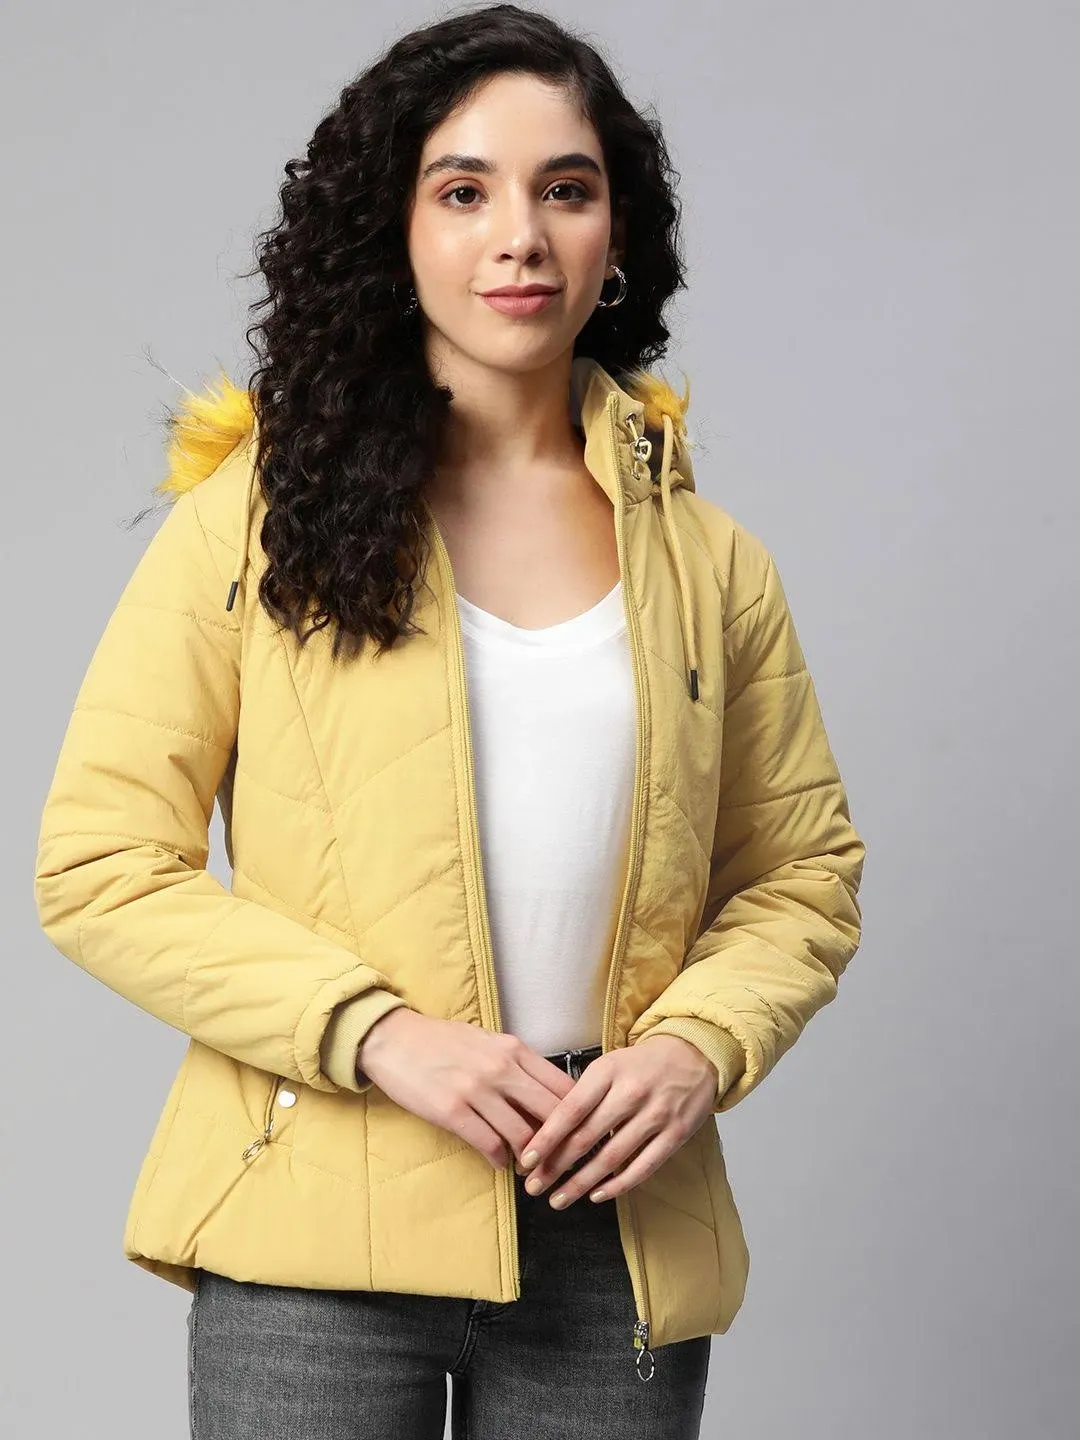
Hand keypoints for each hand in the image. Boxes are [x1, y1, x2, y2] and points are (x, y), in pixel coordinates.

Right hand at [356, 1010, 577, 1168]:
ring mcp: (477, 1089)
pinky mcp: (452, 1110)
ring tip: (531, 1170)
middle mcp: (501, 1068)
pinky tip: (501, 1164)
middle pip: (551, 1114)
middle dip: (563, 1145)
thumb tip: (545, 1094)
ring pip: (523, 1135)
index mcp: (514, 1049)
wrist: (393, 1038)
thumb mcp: (487, 1041)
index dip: (579, 1116)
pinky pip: (489, 1144)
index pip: (563, 1087)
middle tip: (564, 1164)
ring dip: (531, 1160)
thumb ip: (517, 1064)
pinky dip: (501, 1160)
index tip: (583, 1136)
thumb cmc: (442, 1041)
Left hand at [516, 1035, 718, 1207]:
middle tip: (534, 1187)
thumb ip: (582, 1094)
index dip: (547, 1137)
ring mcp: (655, 1115)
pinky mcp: (676, 1134)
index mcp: (608, 1072)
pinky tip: (597, 1195)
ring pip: (611, 1158)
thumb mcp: (608, 1065)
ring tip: (559, 1199)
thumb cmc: (641, 1064)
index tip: (527, 1159)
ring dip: (581, 1183)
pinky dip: (618, 1185)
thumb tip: (547, 1132)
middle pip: (586, 1137)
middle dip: (556, 1167)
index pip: (571, 1109)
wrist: (693, 1054)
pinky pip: (643, 1167)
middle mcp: (631, 1093)